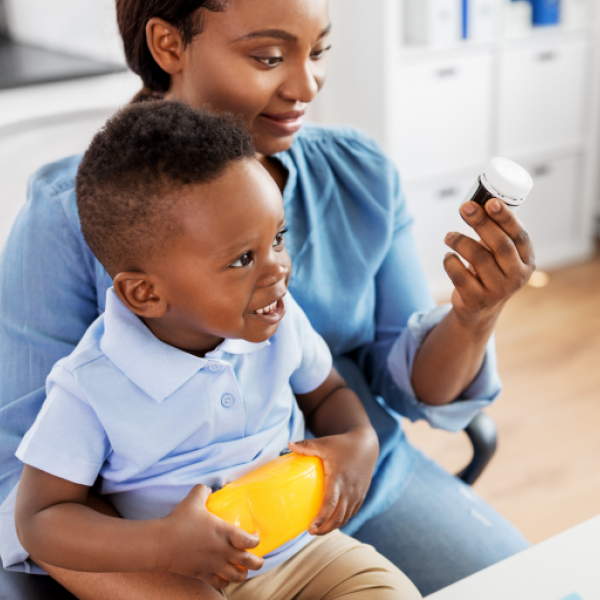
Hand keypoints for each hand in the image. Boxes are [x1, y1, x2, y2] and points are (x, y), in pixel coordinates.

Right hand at [156, 484, 263, 588]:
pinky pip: (219, 583)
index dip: (255, 540)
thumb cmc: (179, 521)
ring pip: (235, 576)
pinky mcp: (202, 574)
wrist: (162, 543)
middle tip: (258, 561)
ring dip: (242, 574)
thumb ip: (203, 491)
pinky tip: (225, 578)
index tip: (256, 537)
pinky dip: (225, 582)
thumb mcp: (193, 500)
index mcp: (224, 532)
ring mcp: (213, 564)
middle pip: (247, 562)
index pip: (248, 540)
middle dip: (256, 563)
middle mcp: (222, 551)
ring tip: (243, 570)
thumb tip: (208, 487)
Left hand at [289, 427, 377, 535]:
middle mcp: (349, 489)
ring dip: (333, 527)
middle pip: (338, 517)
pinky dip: (342, 520)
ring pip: (346, 517)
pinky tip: (332, 522)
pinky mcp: (361, 495)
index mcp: (338, 478)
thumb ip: (306, 446)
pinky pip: (351, 512)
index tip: (311, 527)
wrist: (366, 445)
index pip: (330, 504)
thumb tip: (288, 444)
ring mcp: (357, 494)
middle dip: (325, 529)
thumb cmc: (342, 444)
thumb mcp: (324, 443)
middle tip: (311, 532)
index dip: (321, 518)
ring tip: (319, 530)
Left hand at [444, 199, 534, 325]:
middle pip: (499, 244)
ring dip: (460, 241)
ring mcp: (498, 291)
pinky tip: (448, 256)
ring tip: (448, 236)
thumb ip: (496, 233)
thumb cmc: (490, 272)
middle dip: (481, 222)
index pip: (519, 235)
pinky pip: (460, 275)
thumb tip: (476, 203)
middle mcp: (516, 277)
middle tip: (465, 208)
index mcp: (526, 261)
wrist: (480, 308)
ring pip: (479, 258)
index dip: (506, 218)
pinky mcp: (477, 300)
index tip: (490, 202)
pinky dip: (450, 262)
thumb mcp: (500, 255)